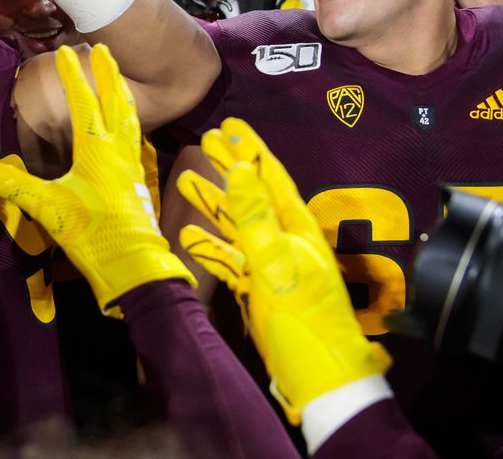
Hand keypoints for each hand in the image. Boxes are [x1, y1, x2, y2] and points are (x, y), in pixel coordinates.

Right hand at [0, 44, 194, 311]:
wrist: (131, 262)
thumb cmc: (90, 231)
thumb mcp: (47, 207)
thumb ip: (14, 185)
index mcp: (96, 147)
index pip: (83, 101)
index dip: (72, 76)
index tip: (64, 52)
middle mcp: (117, 147)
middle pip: (115, 100)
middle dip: (108, 73)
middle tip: (104, 50)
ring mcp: (131, 162)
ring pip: (128, 117)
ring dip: (120, 93)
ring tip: (117, 79)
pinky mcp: (136, 178)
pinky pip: (133, 135)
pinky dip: (127, 119)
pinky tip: (124, 126)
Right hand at [176, 118, 390, 424]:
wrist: (318, 378)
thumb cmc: (304, 319)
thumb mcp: (278, 264)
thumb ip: (256, 218)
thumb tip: (242, 170)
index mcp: (297, 228)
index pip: (271, 177)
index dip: (250, 149)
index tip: (229, 124)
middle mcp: (285, 240)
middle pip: (252, 193)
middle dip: (229, 167)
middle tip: (205, 140)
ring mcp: (270, 264)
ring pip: (237, 223)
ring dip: (213, 201)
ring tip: (185, 179)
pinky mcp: (258, 288)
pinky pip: (230, 258)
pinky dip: (210, 245)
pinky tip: (188, 235)